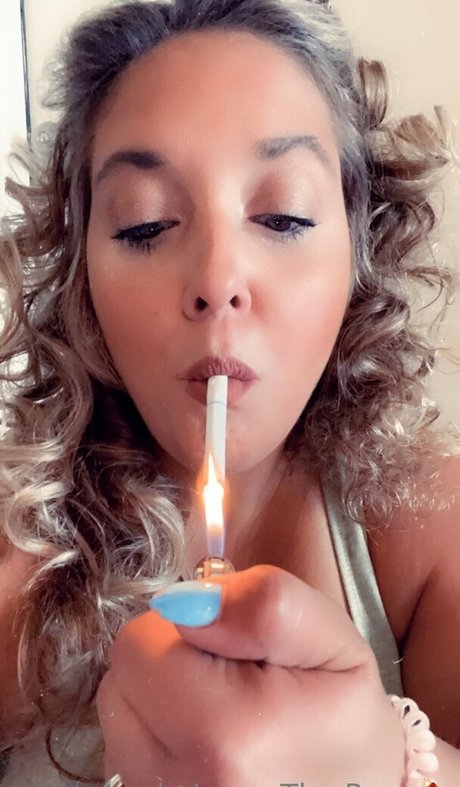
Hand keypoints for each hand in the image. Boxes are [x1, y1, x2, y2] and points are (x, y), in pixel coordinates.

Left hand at [97, 565, 404, 786]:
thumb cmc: (344, 729)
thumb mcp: (338, 647)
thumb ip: (267, 605)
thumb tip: (184, 598)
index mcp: (225, 736)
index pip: (142, 639)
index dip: (189, 625)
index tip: (238, 650)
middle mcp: (178, 781)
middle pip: (124, 672)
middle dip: (172, 658)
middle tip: (233, 681)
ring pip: (121, 705)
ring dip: (161, 695)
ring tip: (220, 714)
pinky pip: (127, 742)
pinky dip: (157, 732)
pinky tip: (203, 744)